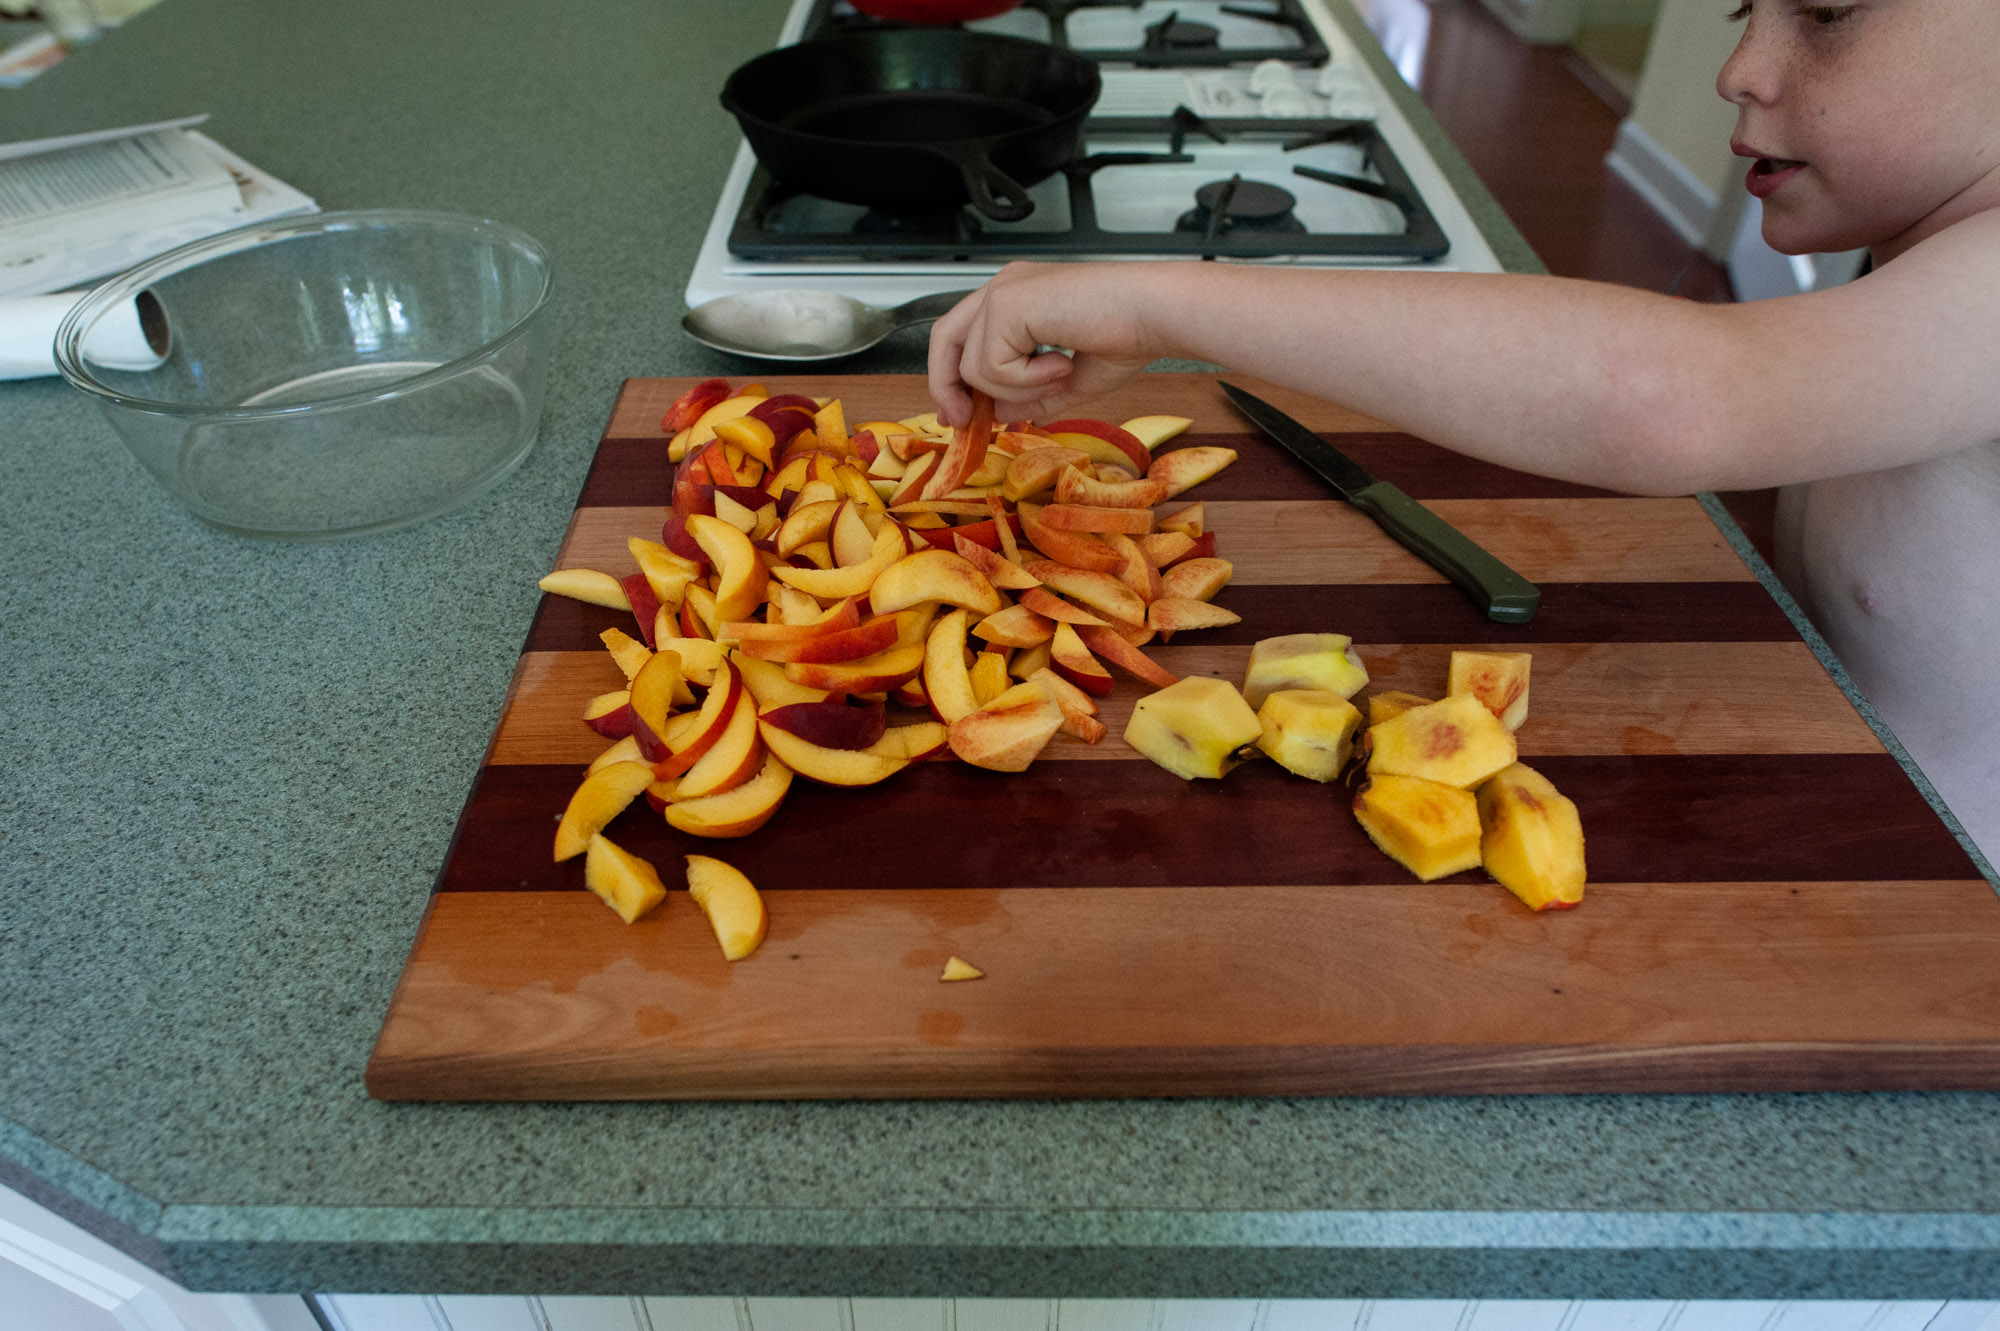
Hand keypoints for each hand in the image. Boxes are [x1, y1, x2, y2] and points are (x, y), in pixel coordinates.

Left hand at [928, 262, 1165, 425]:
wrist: (1153, 313)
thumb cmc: (1126, 334)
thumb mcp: (1068, 379)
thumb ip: (1028, 395)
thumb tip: (994, 413)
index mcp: (1016, 296)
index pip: (961, 335)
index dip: (951, 376)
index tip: (959, 414)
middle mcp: (1003, 287)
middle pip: (944, 340)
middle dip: (947, 387)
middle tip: (962, 421)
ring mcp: (1002, 293)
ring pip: (973, 366)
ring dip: (1016, 388)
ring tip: (1059, 373)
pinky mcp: (1006, 304)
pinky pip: (992, 367)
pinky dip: (1027, 380)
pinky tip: (1062, 362)